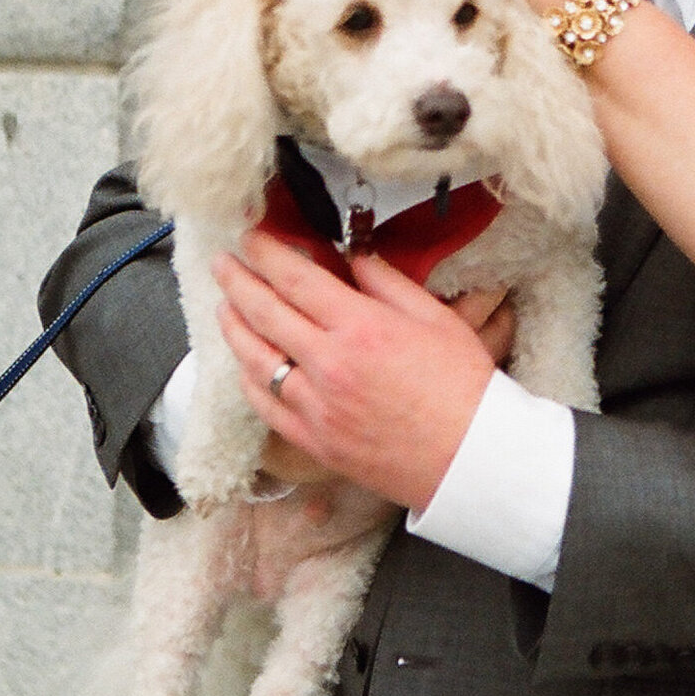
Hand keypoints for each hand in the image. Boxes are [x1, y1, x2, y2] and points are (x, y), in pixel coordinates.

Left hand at [211, 229, 500, 510]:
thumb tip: (354, 257)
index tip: (250, 237)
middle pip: (264, 313)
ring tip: (226, 306)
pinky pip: (264, 406)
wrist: (471, 459)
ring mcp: (316, 406)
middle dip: (237, 281)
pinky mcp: (314, 441)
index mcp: (361, 328)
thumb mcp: (436, 318)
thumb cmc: (464, 390)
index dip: (265, 253)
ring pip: (255, 359)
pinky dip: (248, 378)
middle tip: (223, 262)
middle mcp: (329, 365)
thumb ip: (388, 282)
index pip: (294, 279)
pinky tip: (245, 362)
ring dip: (233, 327)